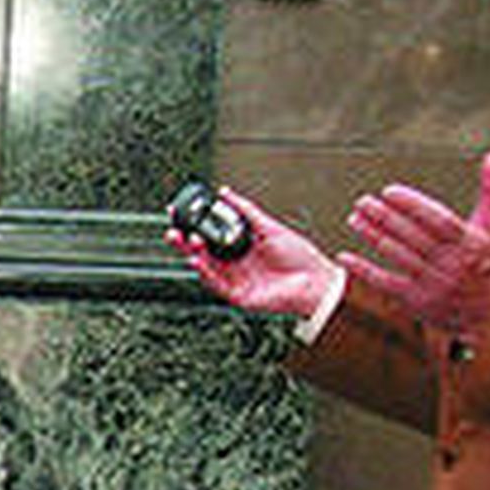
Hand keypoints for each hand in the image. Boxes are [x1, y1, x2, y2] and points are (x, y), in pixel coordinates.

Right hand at [168, 186, 340, 319]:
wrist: (315, 281)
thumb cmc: (300, 257)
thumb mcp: (269, 226)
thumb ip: (246, 210)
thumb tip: (226, 193)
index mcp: (241, 246)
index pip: (211, 235)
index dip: (195, 226)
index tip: (181, 214)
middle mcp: (236, 263)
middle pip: (203, 252)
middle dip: (185, 241)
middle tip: (174, 230)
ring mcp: (236, 279)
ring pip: (206, 268)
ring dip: (194, 255)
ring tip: (189, 241)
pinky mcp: (239, 296)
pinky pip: (217, 285)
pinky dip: (206, 274)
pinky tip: (199, 262)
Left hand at [340, 151, 489, 336]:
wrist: (487, 313)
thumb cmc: (485, 260)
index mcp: (470, 243)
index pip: (438, 220)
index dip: (413, 205)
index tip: (389, 192)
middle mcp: (451, 265)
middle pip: (414, 237)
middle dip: (386, 218)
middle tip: (363, 201)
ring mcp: (432, 284)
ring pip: (399, 257)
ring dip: (374, 237)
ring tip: (355, 218)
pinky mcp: (416, 301)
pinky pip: (386, 283)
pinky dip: (364, 271)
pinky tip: (344, 257)